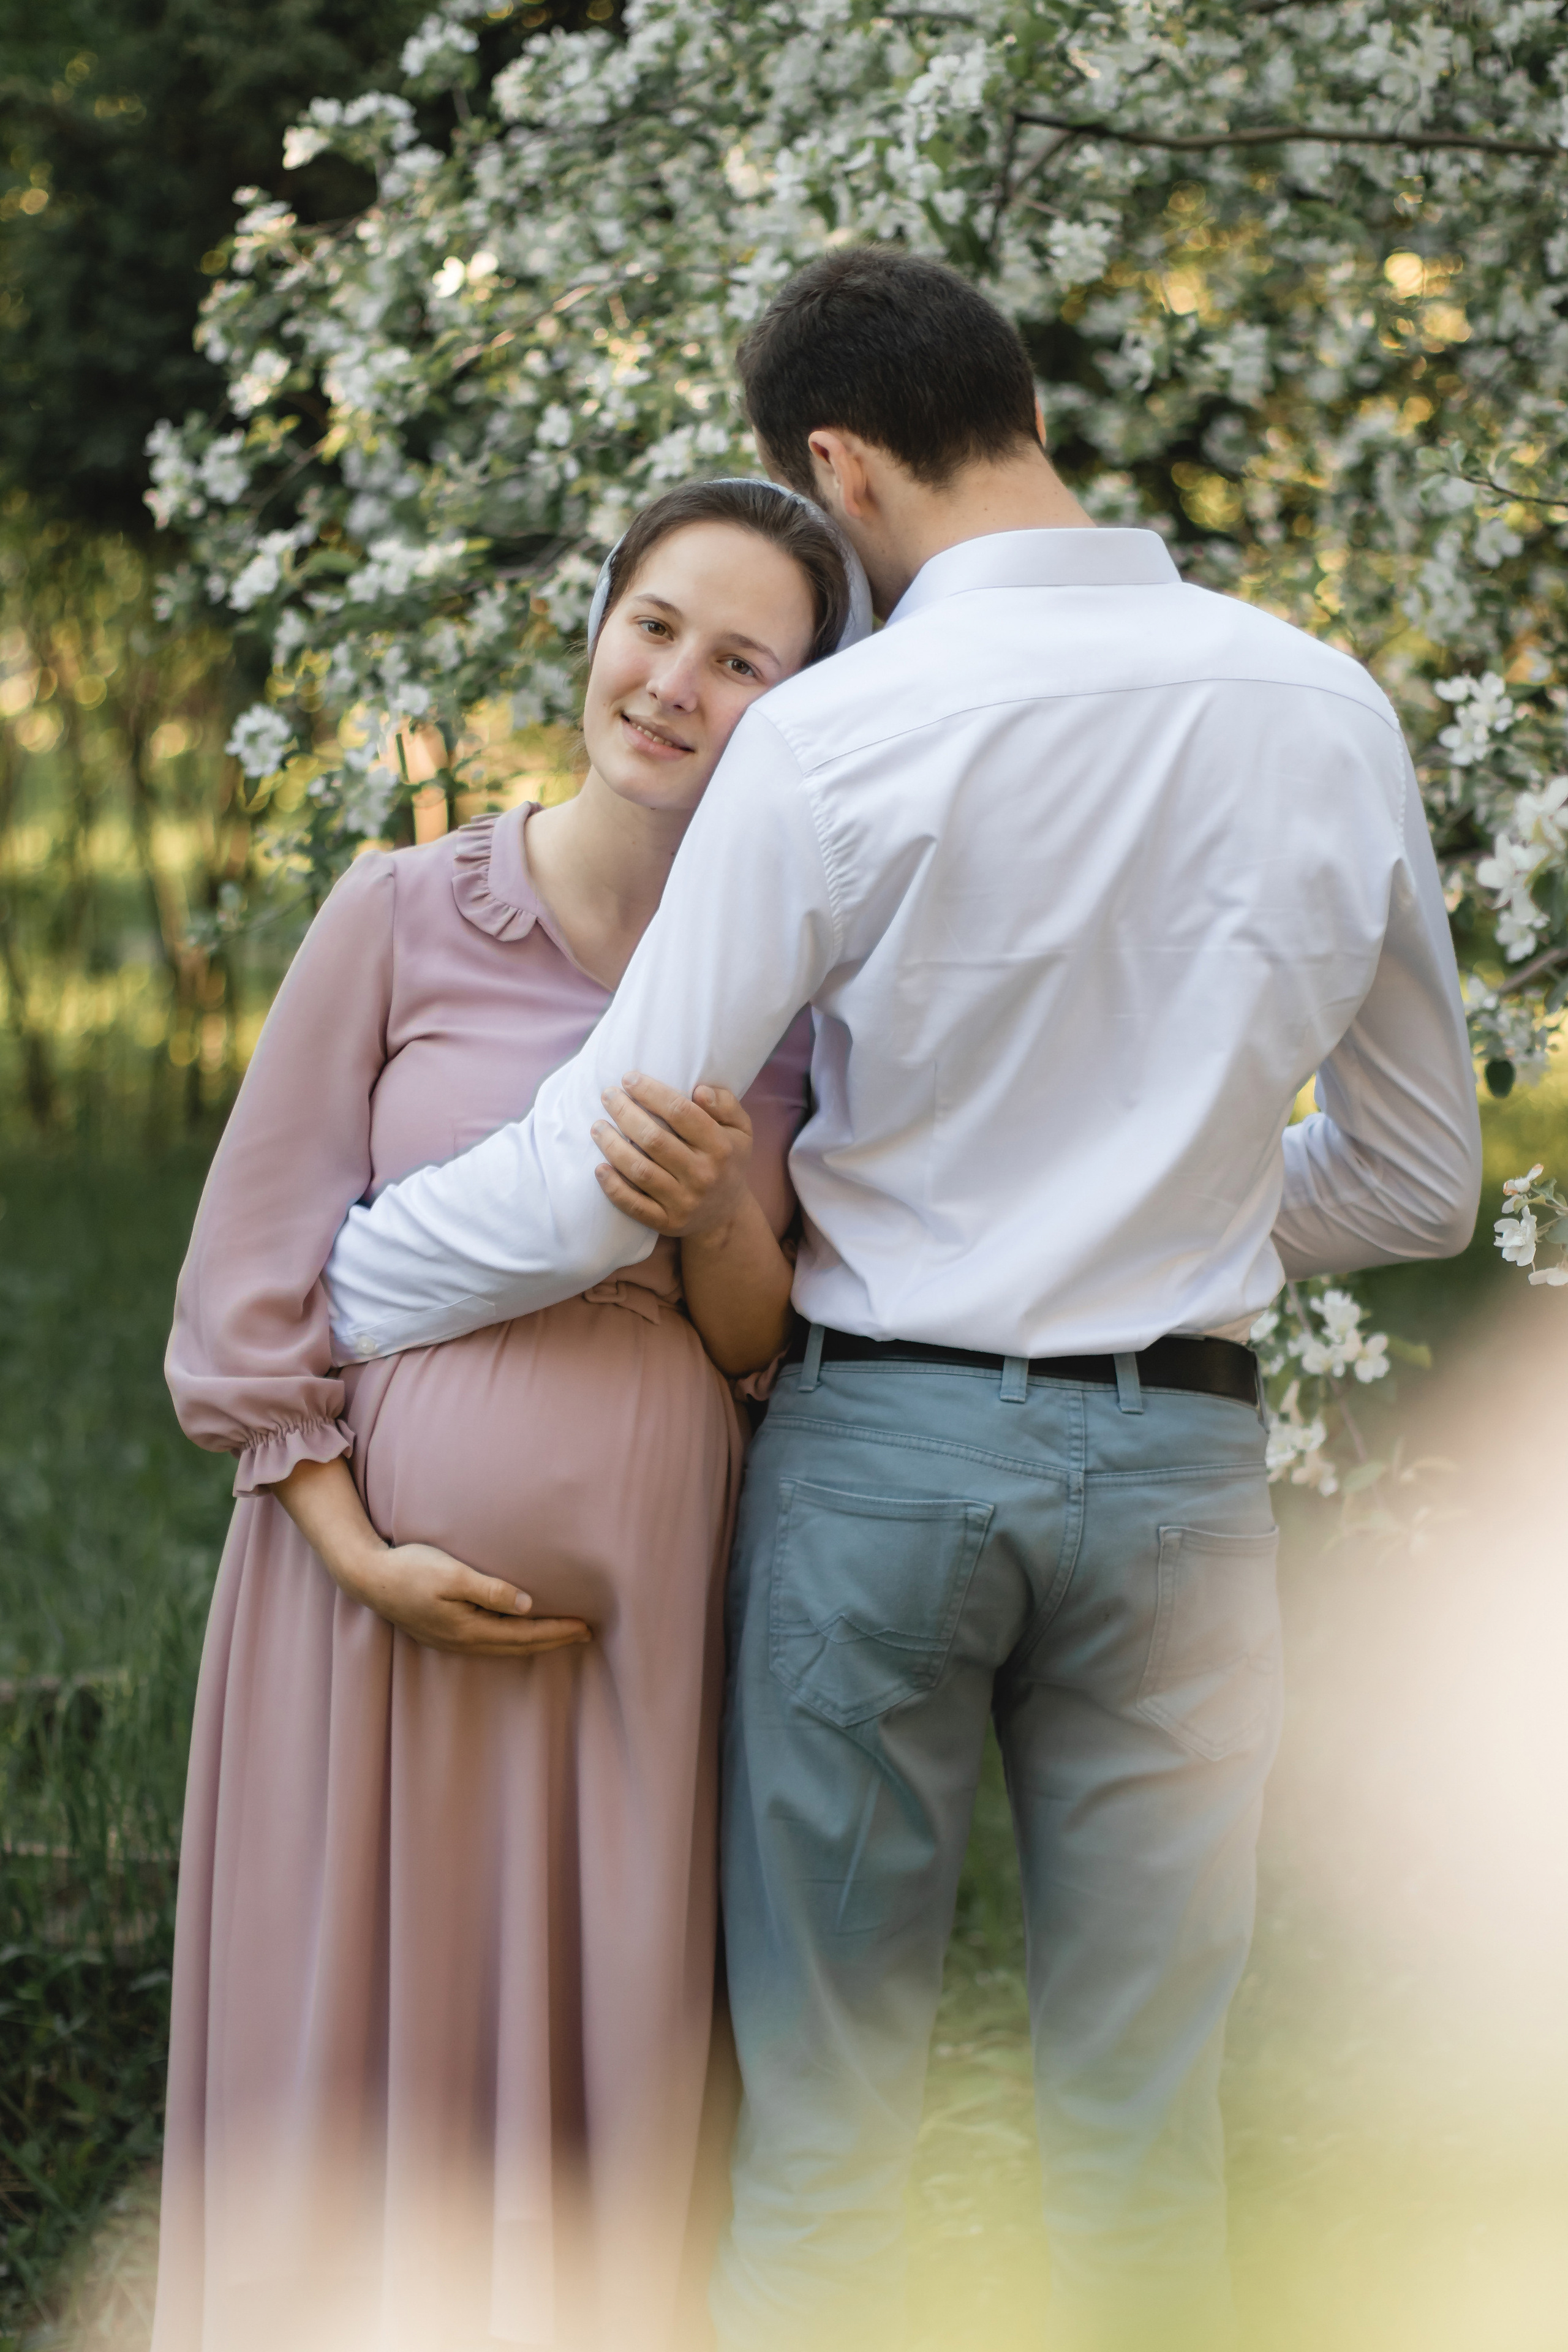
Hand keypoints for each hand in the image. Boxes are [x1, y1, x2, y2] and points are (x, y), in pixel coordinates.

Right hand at [338, 1540, 592, 1659]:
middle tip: (585, 1634)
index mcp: (469, 1629)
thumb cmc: (410, 1569)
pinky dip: (514, 1639)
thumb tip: (527, 1606)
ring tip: (560, 1634)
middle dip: (554, 1640)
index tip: (585, 1627)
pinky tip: (520, 1631)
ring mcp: (452, 1640)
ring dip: (535, 1642)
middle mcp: (463, 1642)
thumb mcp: (452, 1575)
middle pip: (519, 1646)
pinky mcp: (445, 1632)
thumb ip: (490, 1591)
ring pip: (505, 1647)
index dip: (557, 1632)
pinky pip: (490, 1641)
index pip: (525, 1635)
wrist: (368, 1578)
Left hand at [591, 1072, 753, 1237]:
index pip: (681, 1112)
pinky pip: (634, 1205)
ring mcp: (684, 1202)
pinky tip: (599, 1168)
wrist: (726, 1213)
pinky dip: (613, 1187)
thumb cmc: (727, 1159)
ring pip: (640, 1171)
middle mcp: (703, 1175)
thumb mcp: (740, 1129)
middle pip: (654, 1139)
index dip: (651, 1092)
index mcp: (720, 1147)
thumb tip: (700, 1091)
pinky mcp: (667, 1222)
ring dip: (612, 1146)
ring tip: (597, 1126)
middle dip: (625, 1113)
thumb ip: (725, 1104)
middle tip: (607, 1095)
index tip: (629, 1079)